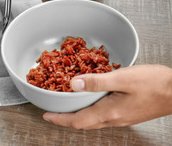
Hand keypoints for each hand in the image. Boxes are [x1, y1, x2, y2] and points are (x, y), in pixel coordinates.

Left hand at [43, 64, 171, 128]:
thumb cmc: (155, 84)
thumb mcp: (123, 78)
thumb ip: (97, 82)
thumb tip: (74, 84)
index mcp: (109, 112)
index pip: (77, 120)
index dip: (59, 119)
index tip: (46, 116)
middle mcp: (113, 119)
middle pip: (83, 123)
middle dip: (66, 119)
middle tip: (54, 114)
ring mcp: (121, 118)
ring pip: (93, 121)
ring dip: (78, 116)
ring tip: (68, 108)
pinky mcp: (127, 114)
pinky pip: (103, 116)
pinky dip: (90, 111)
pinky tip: (91, 102)